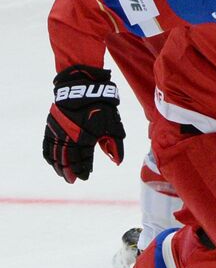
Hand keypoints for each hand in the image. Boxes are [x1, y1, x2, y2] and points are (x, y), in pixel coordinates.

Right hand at [44, 64, 124, 182]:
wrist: (83, 87)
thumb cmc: (102, 107)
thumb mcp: (114, 125)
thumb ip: (116, 145)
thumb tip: (117, 161)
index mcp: (85, 138)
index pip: (83, 159)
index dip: (84, 169)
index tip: (85, 177)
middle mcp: (69, 137)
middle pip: (67, 159)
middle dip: (70, 171)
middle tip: (72, 180)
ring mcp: (58, 131)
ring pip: (55, 154)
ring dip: (58, 166)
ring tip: (62, 174)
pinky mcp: (51, 125)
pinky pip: (47, 144)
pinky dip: (49, 155)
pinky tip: (51, 161)